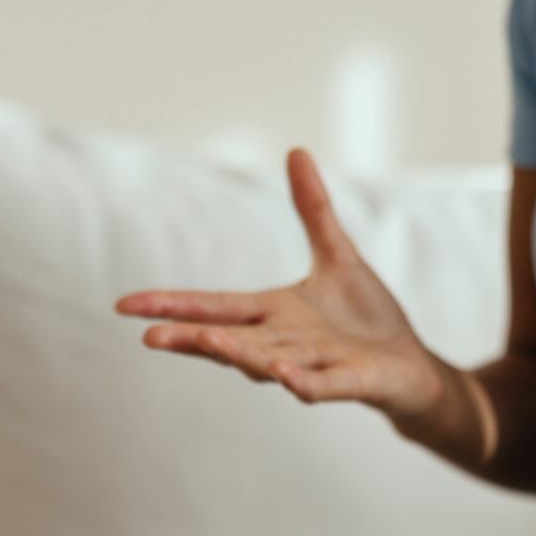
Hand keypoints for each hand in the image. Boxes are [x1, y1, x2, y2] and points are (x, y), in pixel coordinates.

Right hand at [116, 149, 457, 433]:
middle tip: (149, 336)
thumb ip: (313, 209)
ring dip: (235, 354)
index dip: (172, 305)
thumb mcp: (337, 255)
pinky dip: (299, 381)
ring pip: (263, 362)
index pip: (213, 306)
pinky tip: (280, 373)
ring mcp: (310, 366)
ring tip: (206, 341)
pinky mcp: (345, 383)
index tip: (126, 305)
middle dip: (189, 337)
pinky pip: (317, 386)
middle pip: (227, 339)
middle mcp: (280, 343)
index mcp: (271, 313)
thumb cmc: (367, 318)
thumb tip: (295, 150)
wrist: (410, 367)